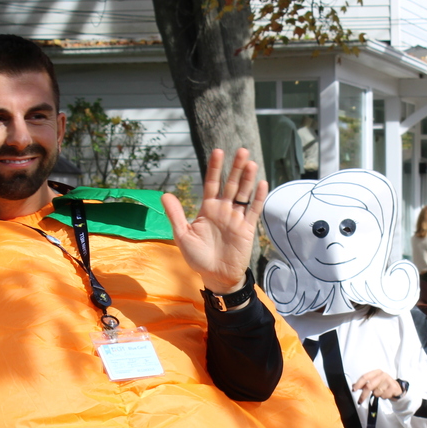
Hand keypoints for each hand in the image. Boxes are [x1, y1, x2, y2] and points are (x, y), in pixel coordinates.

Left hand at [161, 148, 266, 294]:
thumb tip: (165, 194)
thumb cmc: (198, 257)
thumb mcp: (183, 235)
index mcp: (208, 209)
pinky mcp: (247, 228)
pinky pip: (253, 210)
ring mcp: (236, 218)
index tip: (218, 152)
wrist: (216, 276)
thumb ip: (176, 215)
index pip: (212, 183)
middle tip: (241, 151)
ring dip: (248, 179)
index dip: (215, 168)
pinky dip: (258, 197)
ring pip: (244, 194)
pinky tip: (261, 183)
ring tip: (251, 163)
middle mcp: (223, 210)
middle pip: (231, 185)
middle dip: (236, 168)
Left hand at [351, 369, 402, 403]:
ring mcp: (388, 380)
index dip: (358, 383)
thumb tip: (353, 386)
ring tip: (381, 392)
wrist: (396, 389)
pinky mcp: (393, 387)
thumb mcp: (374, 383)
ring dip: (377, 395)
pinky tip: (386, 394)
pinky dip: (383, 397)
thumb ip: (364, 384)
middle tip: (359, 401)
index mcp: (376, 372)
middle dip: (363, 395)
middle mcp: (382, 374)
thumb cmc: (383, 385)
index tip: (354, 390)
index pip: (365, 377)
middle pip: (369, 386)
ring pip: (376, 392)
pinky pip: (383, 396)